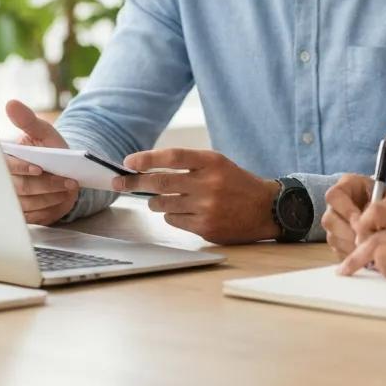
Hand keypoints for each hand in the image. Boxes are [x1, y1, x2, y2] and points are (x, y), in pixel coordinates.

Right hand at [4, 99, 78, 225]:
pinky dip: (51, 208)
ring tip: (70, 187)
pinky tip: (63, 198)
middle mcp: (5, 181)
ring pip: (28, 204)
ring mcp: (12, 200)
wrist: (64, 171)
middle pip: (19, 188)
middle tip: (68, 181)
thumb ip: (28, 120)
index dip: (21, 168)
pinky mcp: (22, 214)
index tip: (38, 168)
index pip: (6, 166)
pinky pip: (34, 216)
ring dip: (52, 196)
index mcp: (5, 159)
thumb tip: (10, 103)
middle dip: (46, 184)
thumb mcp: (44, 133)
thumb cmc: (51, 149)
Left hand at [116, 148, 281, 244]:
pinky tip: (183, 211)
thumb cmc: (236, 183)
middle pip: (160, 182)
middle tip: (120, 182)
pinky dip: (171, 215)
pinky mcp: (205, 228)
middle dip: (135, 182)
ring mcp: (206, 207)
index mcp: (212, 162)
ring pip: (162, 205)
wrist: (265, 208)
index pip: (172, 157)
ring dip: (154, 201)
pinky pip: (174, 221)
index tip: (128, 162)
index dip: (147, 159)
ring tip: (160, 198)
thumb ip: (188, 165)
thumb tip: (148, 169)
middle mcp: (208, 183)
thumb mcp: (217, 164)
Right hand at [322, 174, 385, 259]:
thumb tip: (361, 228)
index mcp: (350, 186)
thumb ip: (380, 209)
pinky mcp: (342, 242)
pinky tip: (370, 253)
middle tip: (367, 240)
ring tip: (373, 246)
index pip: (334, 196)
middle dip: (348, 232)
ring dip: (351, 245)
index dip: (345, 210)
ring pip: (333, 237)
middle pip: (329, 219)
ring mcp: (339, 224)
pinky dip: (353, 254)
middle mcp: (340, 205)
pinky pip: (339, 251)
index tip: (360, 222)